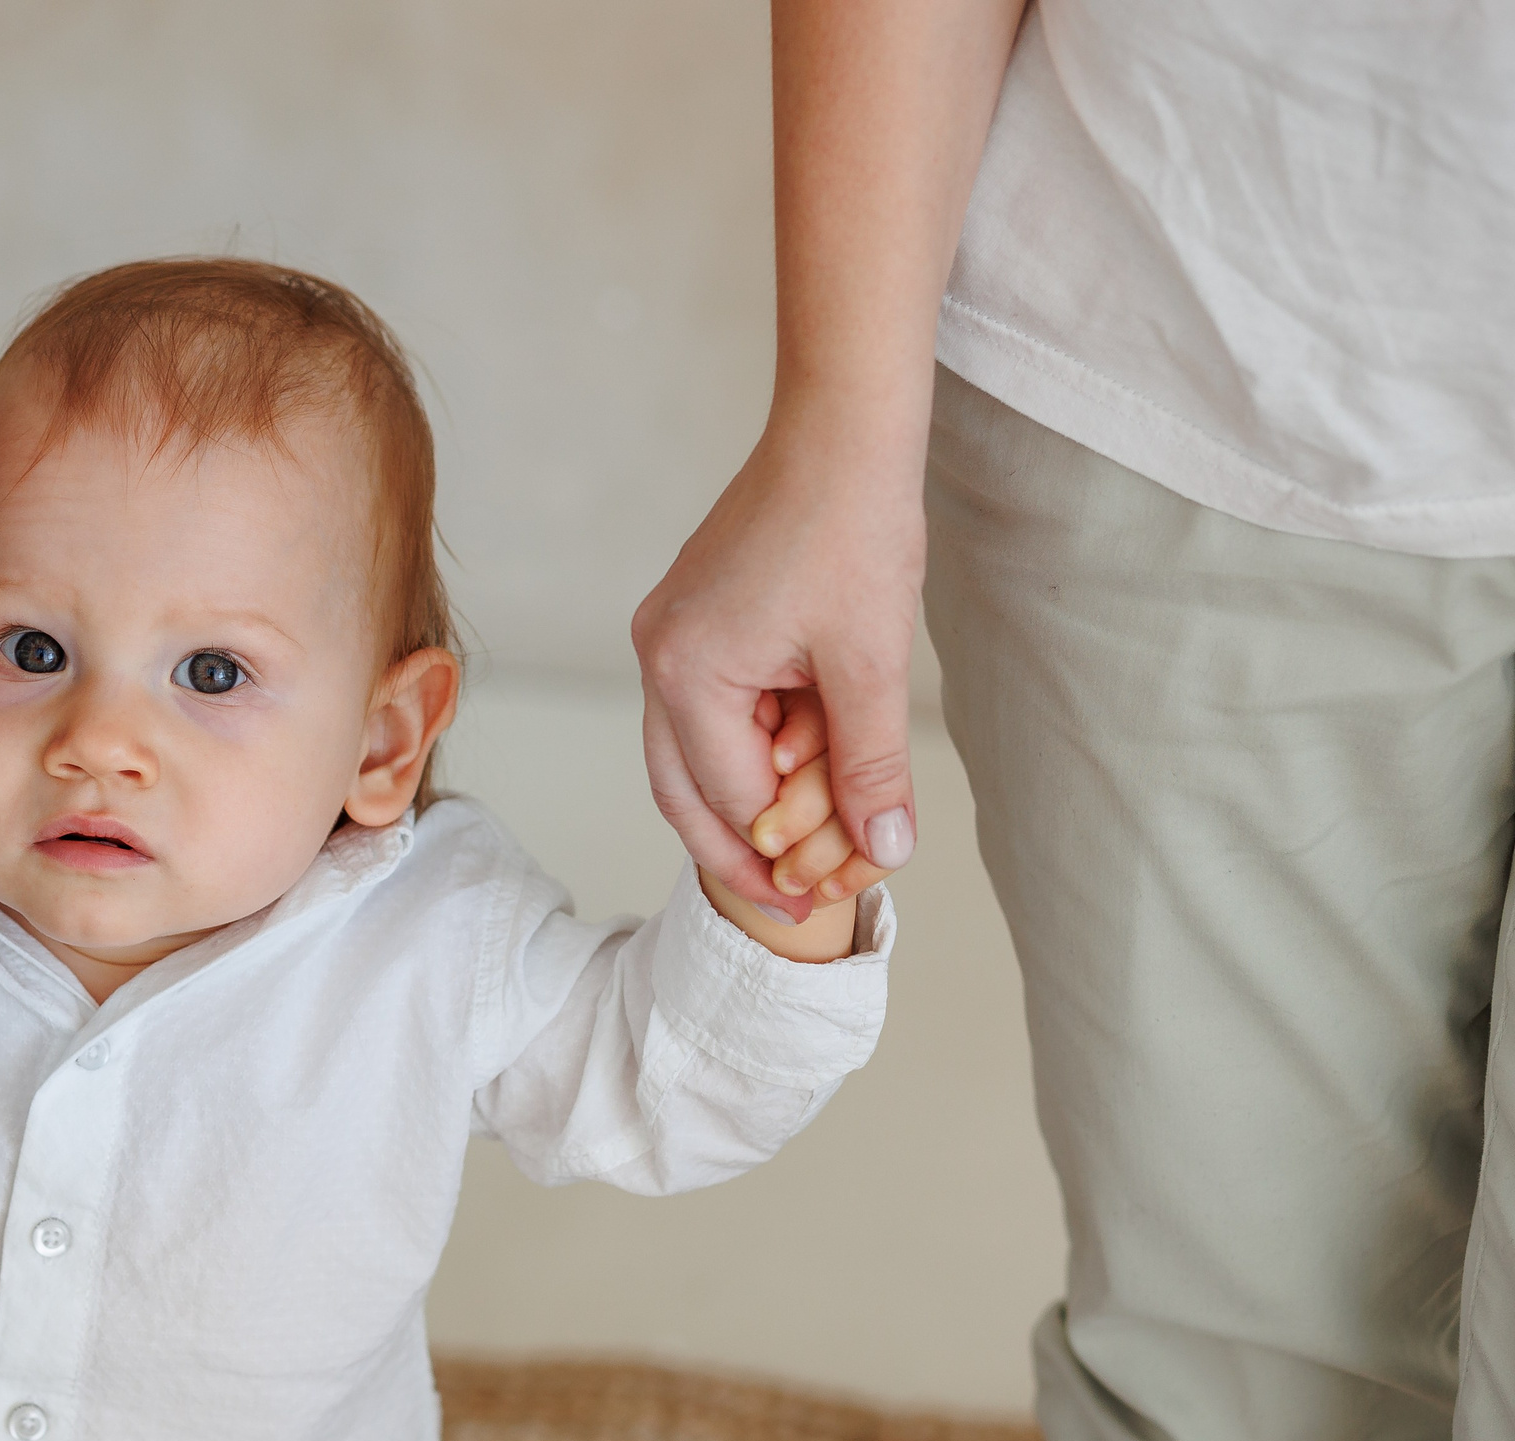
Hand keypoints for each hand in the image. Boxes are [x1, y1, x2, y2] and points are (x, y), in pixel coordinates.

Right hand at [632, 414, 924, 923]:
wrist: (843, 431)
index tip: (834, 893)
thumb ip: (870, 766)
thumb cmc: (852, 526)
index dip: (787, 853)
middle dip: (741, 855)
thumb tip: (883, 852)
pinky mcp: (695, 621)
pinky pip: (714, 712)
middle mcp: (659, 658)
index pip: (730, 797)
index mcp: (686, 671)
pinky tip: (804, 769)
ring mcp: (671, 637)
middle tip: (794, 907)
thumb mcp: (871, 662)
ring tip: (806, 850)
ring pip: (695, 757)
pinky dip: (757, 749)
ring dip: (753, 801)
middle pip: (685, 792)